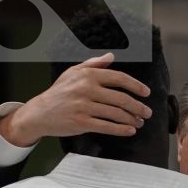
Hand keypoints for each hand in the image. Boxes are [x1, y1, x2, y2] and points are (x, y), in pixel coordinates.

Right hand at [0, 53, 151, 147]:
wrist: (40, 112)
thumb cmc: (59, 92)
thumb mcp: (73, 72)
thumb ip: (94, 64)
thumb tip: (111, 56)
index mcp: (88, 75)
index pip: (118, 78)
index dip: (135, 86)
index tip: (146, 93)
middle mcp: (87, 90)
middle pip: (120, 98)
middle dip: (138, 107)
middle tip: (147, 112)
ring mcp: (84, 107)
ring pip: (115, 114)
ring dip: (131, 119)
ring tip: (139, 122)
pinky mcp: (81, 122)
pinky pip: (106, 126)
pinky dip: (121, 130)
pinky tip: (129, 130)